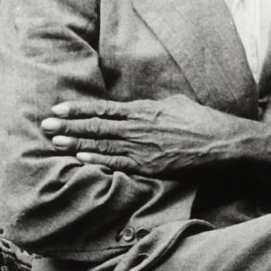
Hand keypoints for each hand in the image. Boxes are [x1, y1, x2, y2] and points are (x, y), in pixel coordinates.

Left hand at [42, 95, 257, 177]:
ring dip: (77, 143)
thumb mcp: (177, 104)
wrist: (224, 143)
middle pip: (97, 126)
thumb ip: (155, 106)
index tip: (59, 108)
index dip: (79, 109)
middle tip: (45, 124)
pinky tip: (80, 160)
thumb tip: (142, 107)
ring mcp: (144, 148)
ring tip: (55, 141)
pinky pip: (119, 164)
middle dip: (69, 125)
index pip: (104, 108)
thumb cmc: (203, 122)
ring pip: (103, 144)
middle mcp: (140, 127)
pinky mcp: (151, 166)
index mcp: (145, 110)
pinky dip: (98, 161)